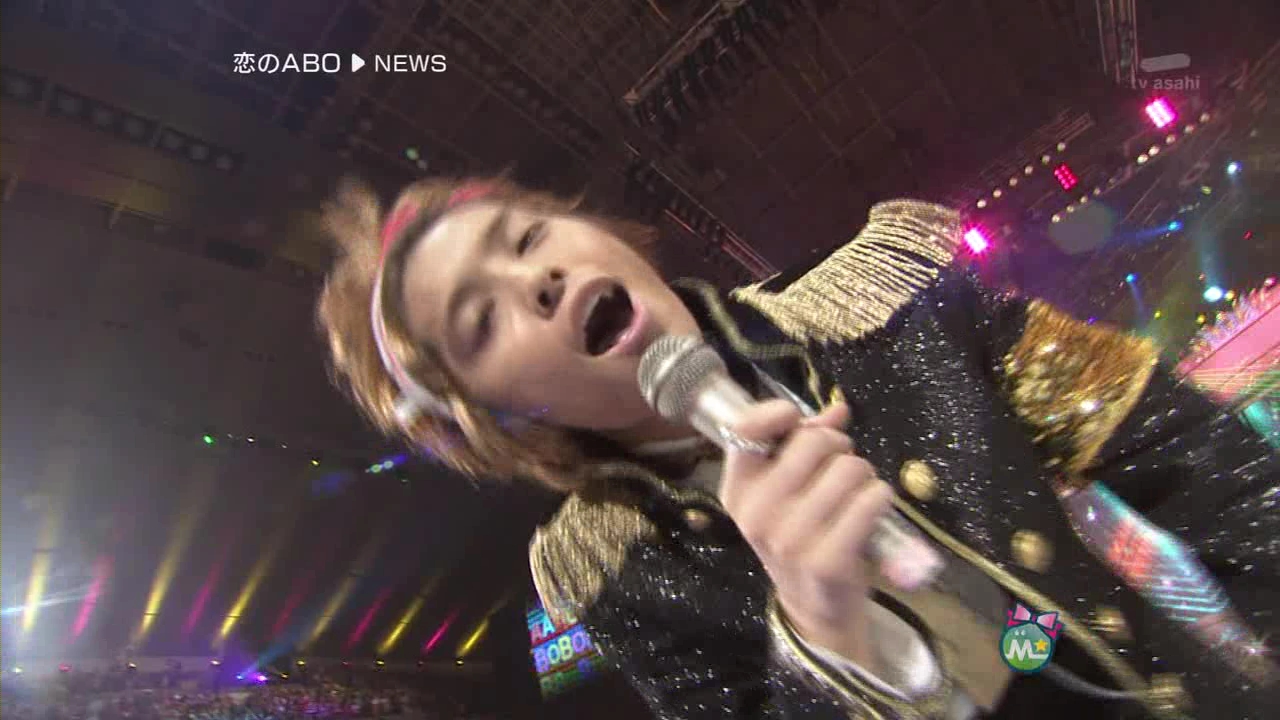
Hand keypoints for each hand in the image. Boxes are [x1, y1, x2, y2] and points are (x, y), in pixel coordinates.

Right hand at [719, 400, 893, 664]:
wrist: (816, 606)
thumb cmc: (801, 535)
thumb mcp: (787, 491)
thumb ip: (804, 443)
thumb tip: (838, 410)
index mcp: (737, 491)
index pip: (745, 430)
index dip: (777, 413)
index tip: (796, 420)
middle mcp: (757, 514)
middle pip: (813, 441)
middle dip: (838, 447)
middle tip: (839, 470)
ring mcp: (790, 540)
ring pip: (849, 468)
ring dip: (863, 476)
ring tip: (855, 496)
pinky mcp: (827, 561)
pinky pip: (871, 500)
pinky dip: (880, 498)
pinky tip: (872, 510)